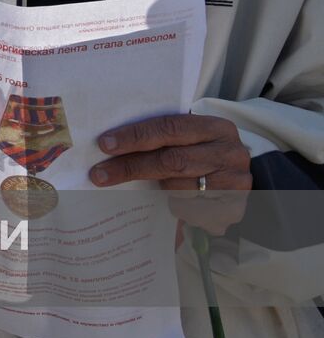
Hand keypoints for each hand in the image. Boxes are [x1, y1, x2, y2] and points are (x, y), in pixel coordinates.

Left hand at [92, 114, 250, 233]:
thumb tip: (111, 144)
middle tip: (99, 174)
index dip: (135, 136)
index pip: (169, 128)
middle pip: (171, 160)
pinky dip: (175, 207)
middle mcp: (229, 153)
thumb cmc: (201, 151)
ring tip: (138, 190)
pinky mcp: (234, 207)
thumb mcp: (190, 137)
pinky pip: (191, 210)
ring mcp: (235, 182)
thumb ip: (162, 137)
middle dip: (131, 167)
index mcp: (215, 127)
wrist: (238, 174)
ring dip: (154, 189)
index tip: (104, 144)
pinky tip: (169, 203)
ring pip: (179, 188)